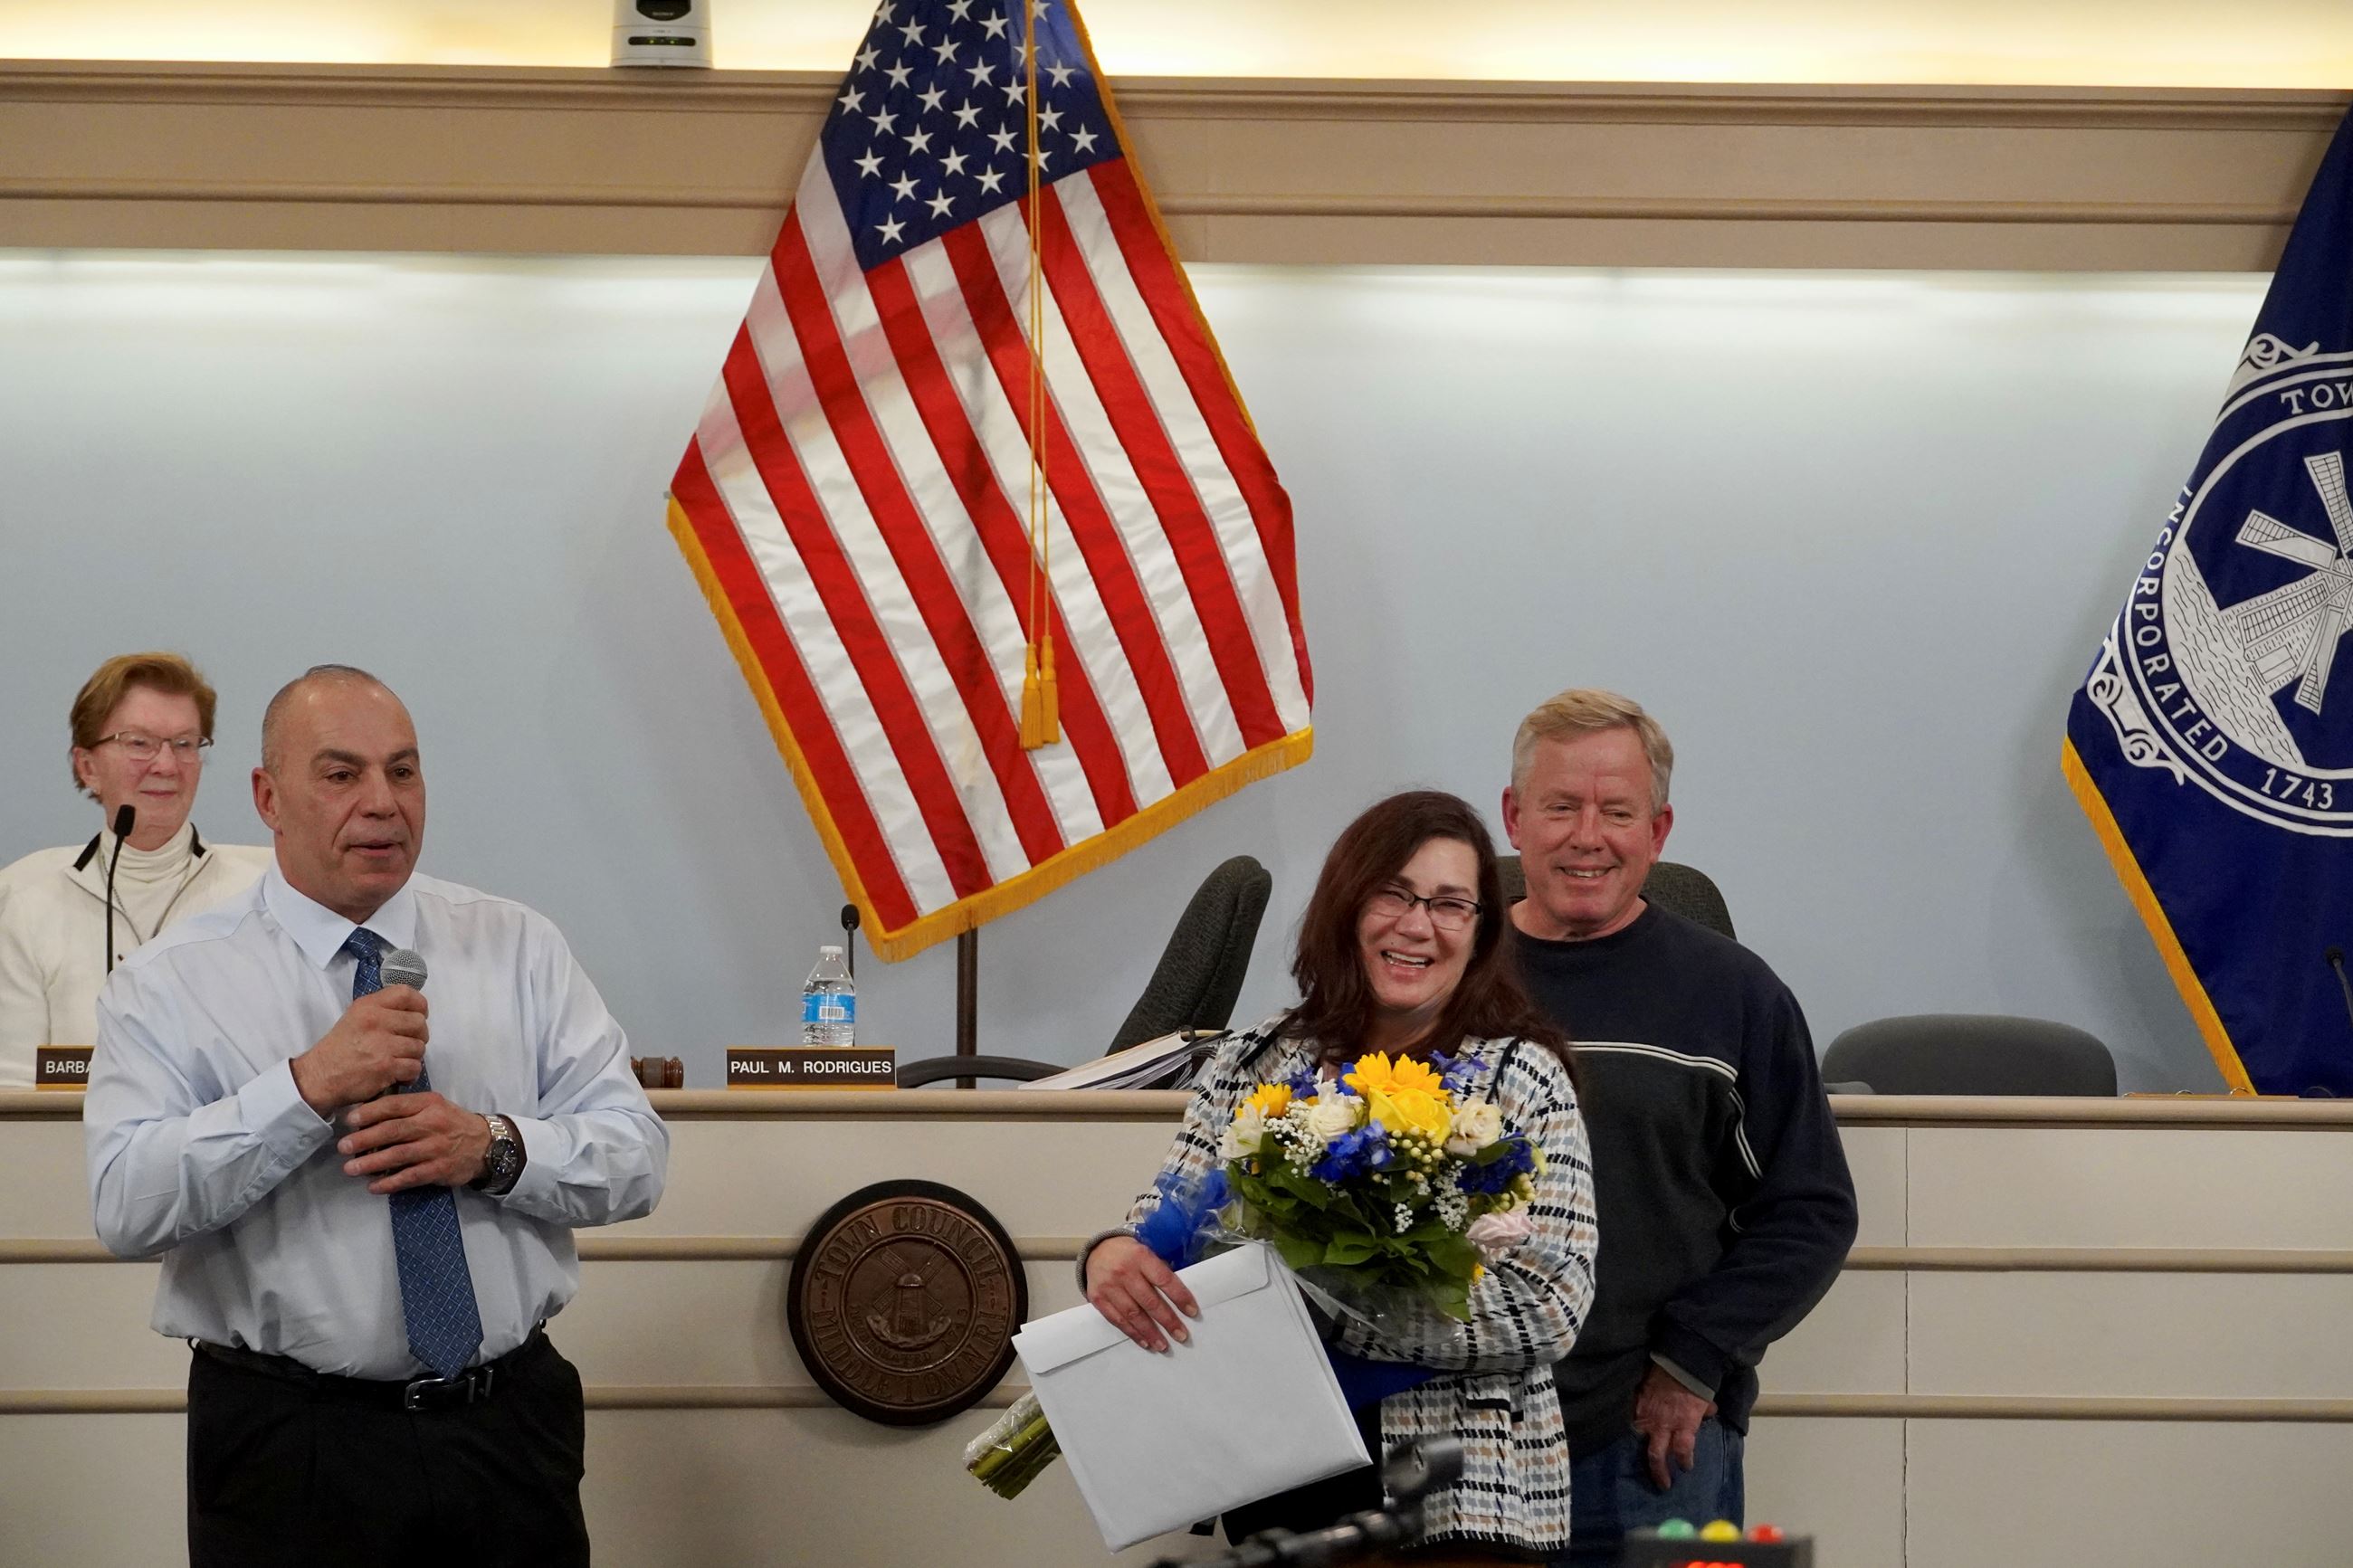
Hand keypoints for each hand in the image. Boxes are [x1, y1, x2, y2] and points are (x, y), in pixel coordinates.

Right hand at [290, 987, 428, 1113]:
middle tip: (406, 1045)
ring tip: (397, 1061)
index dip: (419, 1006)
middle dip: (418, 1036)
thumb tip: (414, 1010)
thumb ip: (382, 1009)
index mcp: (368, 1006)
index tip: (418, 1016)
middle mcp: (375, 1021)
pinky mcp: (385, 1067)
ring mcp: (381, 1045)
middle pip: (419, 1022)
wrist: (319, 1077)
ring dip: (412, 1057)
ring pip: (419, 1047)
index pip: (406, 994)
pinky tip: (397, 1075)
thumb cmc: (339, 1049)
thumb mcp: (355, 1017)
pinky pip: (414, 1067)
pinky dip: (409, 1075)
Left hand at [336, 1093, 491, 1193]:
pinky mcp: (439, 1169)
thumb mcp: (434, 1106)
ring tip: (350, 1169)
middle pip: (393, 1131)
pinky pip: (410, 1177)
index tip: (349, 1120)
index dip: (370, 1112)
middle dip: (365, 1139)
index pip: (395, 1105)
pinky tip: (373, 1187)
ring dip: (371, 1163)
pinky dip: (390, 1183)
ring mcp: (436, 1148)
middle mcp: (432, 1124)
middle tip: (343, 1146)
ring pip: (399, 1155)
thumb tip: (367, 1114)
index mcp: (428, 1104)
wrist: (486, 1145)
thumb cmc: (451, 1123)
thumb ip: (406, 1108)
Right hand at [1084, 1235, 1198, 1351]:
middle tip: (1181, 1336)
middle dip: (1168, 1321)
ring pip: (1133, 1314)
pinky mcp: (1098, 1299)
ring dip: (1150, 1332)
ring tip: (1163, 1345)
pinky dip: (1132, 1333)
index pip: (1164, 1280)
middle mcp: (1124, 1272)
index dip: (1180, 1297)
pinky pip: (1117, 1320)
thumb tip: (1180, 1297)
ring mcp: (1109, 1287)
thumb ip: (1159, 1270)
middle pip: (1149, 1301)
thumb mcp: (1145, 1251)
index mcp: (1140, 1256)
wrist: (1096, 1250)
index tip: (1192, 1312)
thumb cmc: (1128, 1253)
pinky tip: (1145, 1342)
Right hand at [1633, 1362, 1716, 1491]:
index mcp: (1683, 1426)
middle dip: (1659, 1472)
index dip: (1684, 1462)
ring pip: (1640, 1440)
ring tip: (1642, 1458)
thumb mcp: (1705, 1398)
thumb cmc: (1695, 1381)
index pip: (1683, 1452)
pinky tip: (1632, 1430)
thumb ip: (1705, 1409)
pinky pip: (1632, 1418)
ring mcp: (1647, 1415)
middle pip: (1657, 1456)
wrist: (1678, 1360)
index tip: (1686, 1468)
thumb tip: (1710, 1412)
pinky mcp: (1637, 1403)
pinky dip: (1632, 1426)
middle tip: (1663, 1484)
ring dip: (1642, 1450)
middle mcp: (1664, 1425)